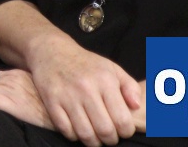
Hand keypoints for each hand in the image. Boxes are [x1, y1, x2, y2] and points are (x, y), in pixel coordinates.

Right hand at [23, 36, 140, 144]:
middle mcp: (86, 88)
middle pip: (105, 130)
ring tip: (95, 137)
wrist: (52, 50)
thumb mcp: (112, 68)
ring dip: (93, 141)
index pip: (123, 120)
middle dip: (110, 139)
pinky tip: (77, 129)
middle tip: (109, 136)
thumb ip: (130, 87)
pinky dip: (73, 135)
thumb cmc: (86, 64)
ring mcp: (66, 95)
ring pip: (85, 133)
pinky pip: (65, 129)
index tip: (122, 130)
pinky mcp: (51, 100)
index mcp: (105, 80)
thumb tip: (136, 107)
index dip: (126, 132)